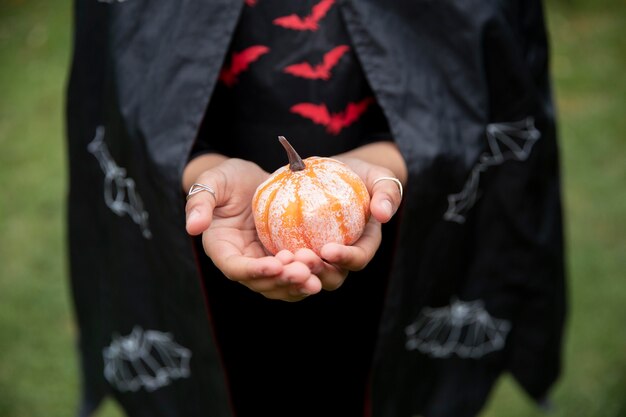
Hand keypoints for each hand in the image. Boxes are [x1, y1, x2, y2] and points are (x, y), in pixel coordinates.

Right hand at [185, 158, 321, 300]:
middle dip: (283, 281)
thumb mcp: (213, 181)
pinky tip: (327, 266)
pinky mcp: (284, 258)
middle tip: (305, 272)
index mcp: (223, 249)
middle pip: (262, 283)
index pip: (236, 268)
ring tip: (318, 273)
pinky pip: (296, 273)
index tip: (275, 264)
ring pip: (281, 284)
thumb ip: (200, 202)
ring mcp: (265, 262)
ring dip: (299, 283)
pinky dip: (310, 274)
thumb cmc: (229, 178)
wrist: (252, 180)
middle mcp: (244, 262)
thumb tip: (193, 228)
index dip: (254, 271)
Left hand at [294, 156, 403, 289]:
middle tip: (302, 258)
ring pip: (310, 275)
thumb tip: (384, 214)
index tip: (328, 249)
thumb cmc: (362, 175)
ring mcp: (321, 257)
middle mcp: (343, 257)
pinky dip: (282, 262)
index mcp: (364, 245)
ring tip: (284, 260)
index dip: (345, 258)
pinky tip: (271, 253)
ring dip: (298, 272)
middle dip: (318, 272)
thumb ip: (387, 193)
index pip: (358, 259)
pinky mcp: (301, 250)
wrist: (336, 174)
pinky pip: (292, 261)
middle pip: (333, 276)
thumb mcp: (379, 178)